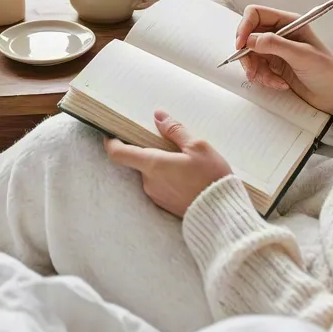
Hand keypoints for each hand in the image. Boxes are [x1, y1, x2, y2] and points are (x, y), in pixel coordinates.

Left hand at [104, 110, 231, 216]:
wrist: (222, 215)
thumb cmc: (211, 178)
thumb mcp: (197, 146)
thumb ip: (175, 130)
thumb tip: (158, 116)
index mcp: (153, 165)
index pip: (119, 153)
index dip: (111, 142)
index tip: (110, 132)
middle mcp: (149, 182)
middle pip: (139, 161)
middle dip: (150, 151)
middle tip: (169, 143)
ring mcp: (156, 196)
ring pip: (151, 173)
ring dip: (161, 165)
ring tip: (185, 160)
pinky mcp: (165, 205)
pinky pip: (160, 185)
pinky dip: (167, 177)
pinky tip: (187, 175)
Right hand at [235, 5, 332, 118]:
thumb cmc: (326, 71)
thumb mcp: (302, 56)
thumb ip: (275, 45)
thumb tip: (249, 40)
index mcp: (288, 22)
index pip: (256, 14)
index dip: (245, 27)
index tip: (241, 46)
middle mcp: (279, 33)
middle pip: (249, 35)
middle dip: (248, 54)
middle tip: (253, 72)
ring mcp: (276, 50)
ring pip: (251, 54)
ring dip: (256, 70)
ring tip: (272, 82)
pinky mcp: (275, 66)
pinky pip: (257, 68)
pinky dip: (263, 78)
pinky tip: (279, 85)